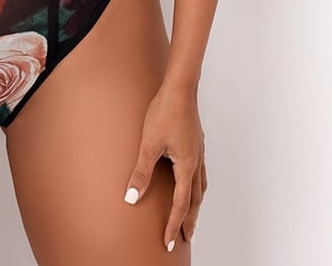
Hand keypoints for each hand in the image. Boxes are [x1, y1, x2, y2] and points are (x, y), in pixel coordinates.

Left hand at [123, 84, 206, 250]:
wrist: (179, 88)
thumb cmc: (164, 112)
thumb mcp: (148, 144)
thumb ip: (141, 172)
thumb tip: (131, 197)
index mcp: (186, 165)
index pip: (181, 204)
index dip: (174, 224)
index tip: (170, 242)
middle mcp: (196, 161)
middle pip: (195, 199)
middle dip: (189, 220)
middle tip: (186, 238)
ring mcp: (197, 151)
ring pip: (199, 185)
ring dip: (194, 204)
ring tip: (190, 215)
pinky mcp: (195, 142)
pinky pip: (198, 171)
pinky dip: (195, 185)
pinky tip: (188, 180)